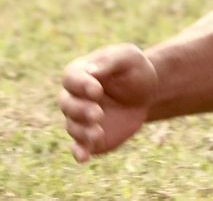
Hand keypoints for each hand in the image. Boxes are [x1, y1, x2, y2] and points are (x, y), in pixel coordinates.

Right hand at [59, 44, 158, 161]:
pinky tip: (83, 157)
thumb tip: (90, 70)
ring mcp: (81, 119)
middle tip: (98, 114)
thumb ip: (110, 60)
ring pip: (72, 126)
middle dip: (80, 110)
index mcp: (80, 73)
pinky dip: (78, 152)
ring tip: (98, 133)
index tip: (97, 90)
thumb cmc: (134, 69)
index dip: (81, 85)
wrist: (146, 94)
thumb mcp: (128, 56)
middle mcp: (75, 97)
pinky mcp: (89, 137)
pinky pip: (78, 146)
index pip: (71, 78)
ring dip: (82, 131)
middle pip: (66, 104)